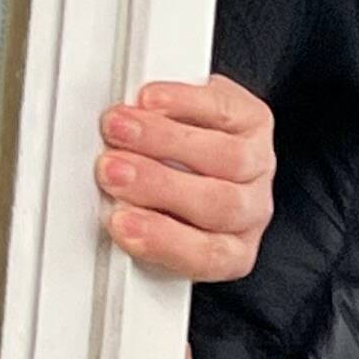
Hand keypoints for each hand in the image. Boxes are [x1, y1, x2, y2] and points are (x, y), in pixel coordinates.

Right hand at [99, 76, 275, 282]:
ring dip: (163, 139)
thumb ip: (129, 221)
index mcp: (228, 251)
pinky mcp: (255, 122)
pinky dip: (184, 102)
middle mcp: (249, 213)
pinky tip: (151, 101)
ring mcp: (258, 167)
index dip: (162, 239)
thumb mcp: (143, 222)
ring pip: (225, 157)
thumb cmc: (167, 197)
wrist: (196, 147)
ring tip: (119, 128)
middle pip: (216, 204)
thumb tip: (100, 206)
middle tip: (112, 169)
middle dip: (157, 184)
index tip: (119, 221)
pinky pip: (226, 111)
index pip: (206, 256)